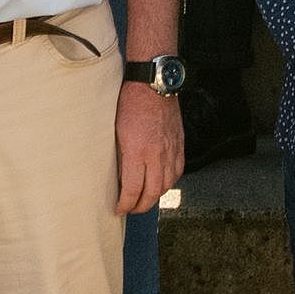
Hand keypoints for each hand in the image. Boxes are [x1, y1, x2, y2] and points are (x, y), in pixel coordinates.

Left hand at [116, 80, 186, 215]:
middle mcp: (157, 154)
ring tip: (145, 199)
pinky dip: (169, 182)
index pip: (132, 190)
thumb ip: (119, 156)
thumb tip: (117, 176)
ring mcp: (170, 150)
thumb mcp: (115, 131)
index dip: (125, 204)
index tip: (118, 209)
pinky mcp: (179, 144)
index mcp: (137, 152)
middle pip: (152, 193)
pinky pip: (177, 171)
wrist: (153, 84)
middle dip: (140, 206)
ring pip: (167, 185)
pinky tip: (161, 182)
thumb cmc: (129, 103)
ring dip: (155, 196)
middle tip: (131, 209)